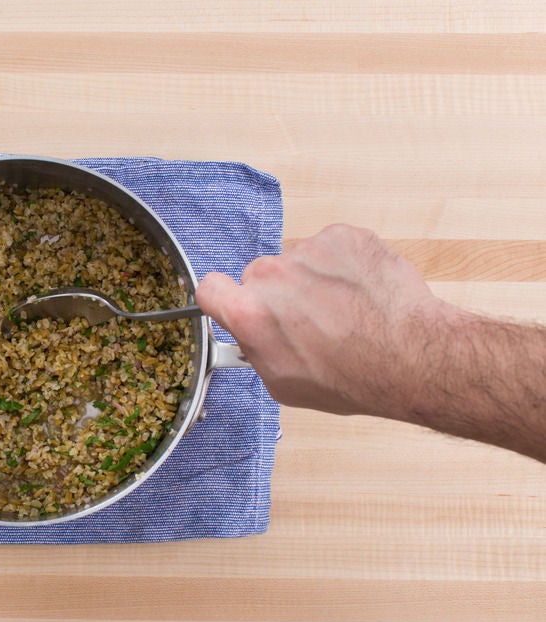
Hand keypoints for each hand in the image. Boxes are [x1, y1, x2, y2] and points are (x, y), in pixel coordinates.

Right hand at [196, 224, 447, 416]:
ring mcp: (308, 251)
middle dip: (278, 294)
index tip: (236, 304)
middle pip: (260, 276)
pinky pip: (331, 247)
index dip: (223, 298)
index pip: (209, 288)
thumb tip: (251, 337)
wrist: (411, 358)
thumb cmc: (352, 378)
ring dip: (314, 280)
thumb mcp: (284, 385)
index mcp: (250, 313)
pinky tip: (363, 293)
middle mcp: (272, 275)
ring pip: (299, 262)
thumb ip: (256, 350)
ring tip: (346, 310)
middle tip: (310, 320)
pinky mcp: (343, 236)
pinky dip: (344, 265)